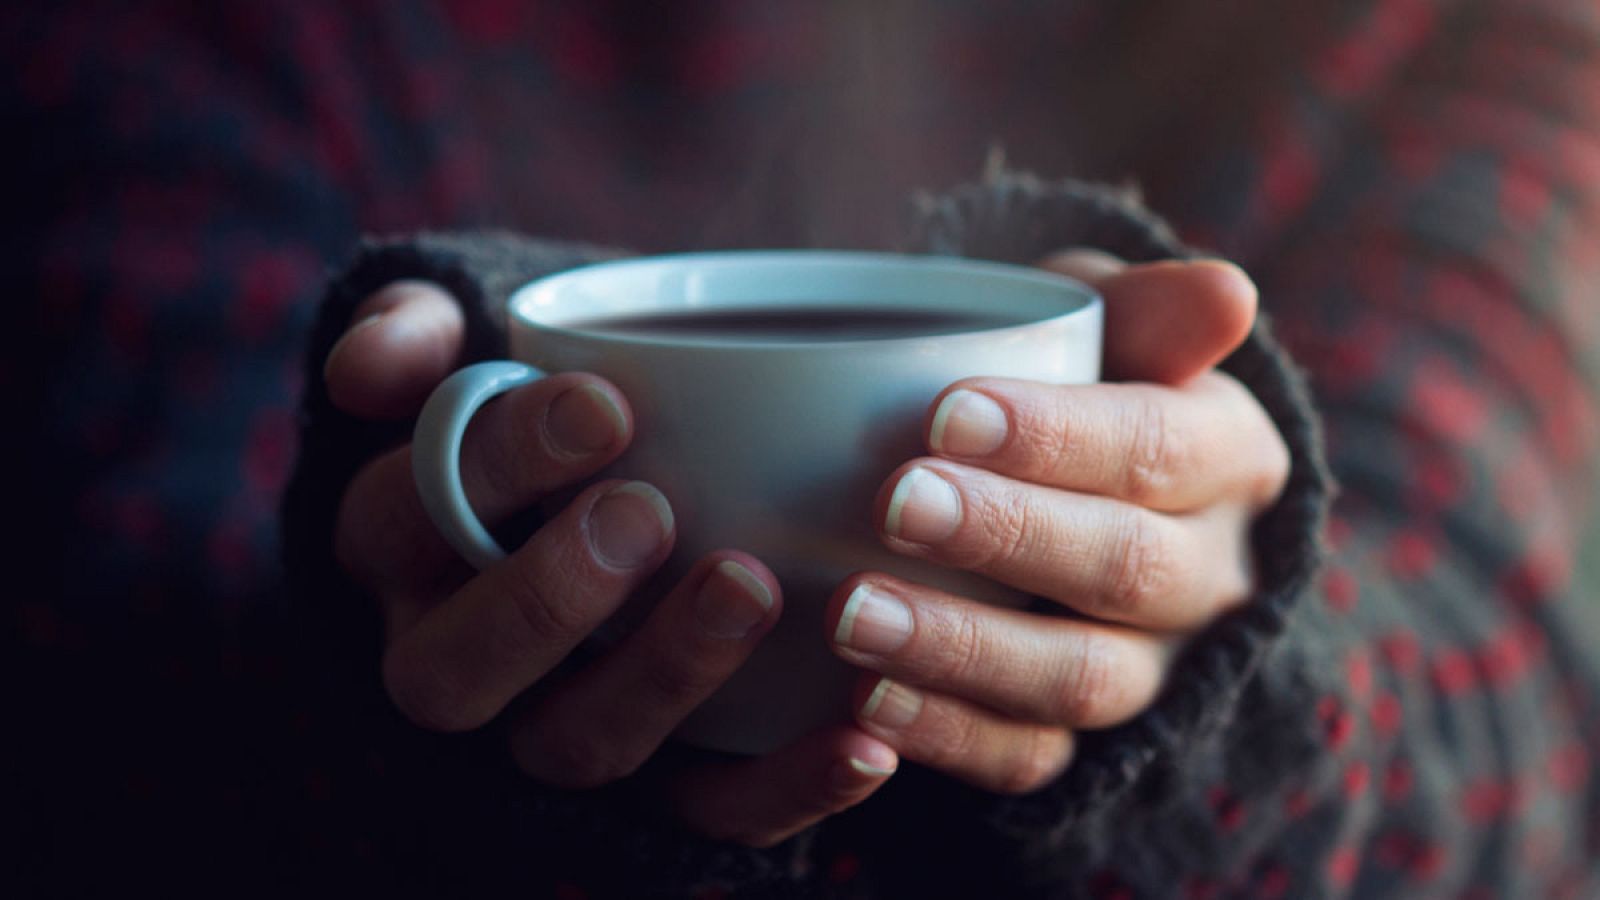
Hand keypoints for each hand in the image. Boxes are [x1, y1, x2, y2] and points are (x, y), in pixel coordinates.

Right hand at [324, 280, 897, 846]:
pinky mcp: (655, 782)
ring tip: (752, 586)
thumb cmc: (542, 405)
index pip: (407, 516)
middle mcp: (455, 651)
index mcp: (401, 544)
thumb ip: (419, 332)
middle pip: (456, 670)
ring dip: (665, 678)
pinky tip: (863, 744)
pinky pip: (704, 813)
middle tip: (649, 512)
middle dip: (548, 598)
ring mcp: (551, 725)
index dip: (496, 465)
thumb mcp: (468, 345)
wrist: (603, 477)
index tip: (607, 403)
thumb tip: (368, 369)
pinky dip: (783, 790)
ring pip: (577, 744)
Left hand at [827, 251, 1289, 793]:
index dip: (1059, 437)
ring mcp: (1157, 669)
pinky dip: (950, 736)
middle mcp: (1212, 574)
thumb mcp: (1106, 321)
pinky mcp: (1091, 741)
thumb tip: (1228, 294)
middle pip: (1124, 568)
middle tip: (896, 504)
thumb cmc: (1074, 378)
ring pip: (1081, 678)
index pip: (1158, 448)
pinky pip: (1033, 758)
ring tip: (853, 615)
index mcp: (1227, 456)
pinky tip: (866, 704)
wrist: (1067, 486)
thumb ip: (1148, 307)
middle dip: (1005, 536)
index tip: (945, 410)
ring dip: (964, 648)